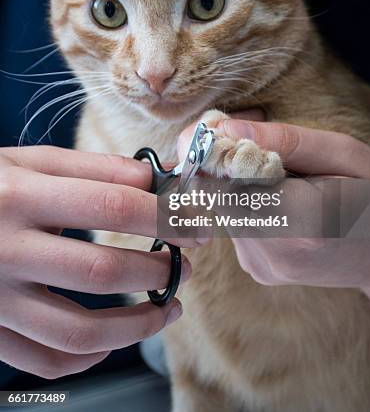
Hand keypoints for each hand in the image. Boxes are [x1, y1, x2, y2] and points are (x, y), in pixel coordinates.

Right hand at [0, 146, 199, 378]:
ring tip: (168, 308)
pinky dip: (89, 359)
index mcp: (20, 197)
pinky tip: (111, 340)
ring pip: (78, 333)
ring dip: (138, 326)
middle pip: (102, 272)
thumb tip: (156, 178)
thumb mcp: (31, 162)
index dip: (166, 216)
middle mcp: (6, 250)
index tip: (195, 223)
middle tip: (184, 265)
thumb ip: (94, 168)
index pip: (113, 206)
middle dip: (160, 270)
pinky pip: (46, 361)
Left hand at [179, 111, 369, 328]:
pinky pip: (233, 224)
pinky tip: (277, 196)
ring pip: (222, 208)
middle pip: (217, 196)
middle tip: (254, 140)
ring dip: (235, 181)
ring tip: (277, 171)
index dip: (216, 151)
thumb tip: (226, 129)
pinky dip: (243, 201)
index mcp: (301, 223)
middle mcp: (275, 255)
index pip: (224, 183)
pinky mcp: (256, 269)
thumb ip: (285, 140)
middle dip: (226, 161)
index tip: (224, 128)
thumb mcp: (344, 153)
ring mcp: (263, 268)